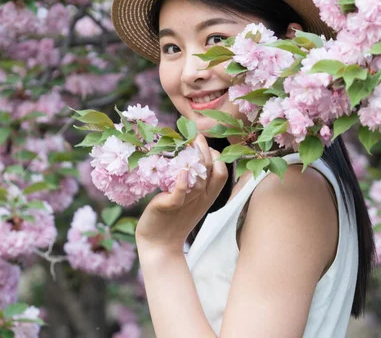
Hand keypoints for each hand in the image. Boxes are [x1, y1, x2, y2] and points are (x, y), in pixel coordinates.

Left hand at [135, 134, 228, 253]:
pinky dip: (182, 182)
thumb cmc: (172, 218)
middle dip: (207, 151)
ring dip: (196, 161)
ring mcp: (186, 203)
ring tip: (191, 144)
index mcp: (206, 196)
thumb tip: (191, 156)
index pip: (221, 173)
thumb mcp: (188, 198)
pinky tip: (182, 171)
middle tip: (197, 136)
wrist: (159, 244)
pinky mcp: (169, 207)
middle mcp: (199, 198)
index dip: (216, 157)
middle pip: (211, 172)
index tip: (204, 144)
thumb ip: (194, 181)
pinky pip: (179, 194)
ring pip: (198, 180)